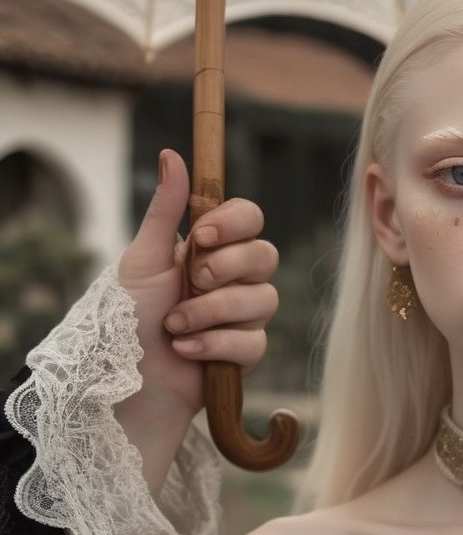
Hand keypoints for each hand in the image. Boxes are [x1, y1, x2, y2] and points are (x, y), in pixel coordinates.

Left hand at [117, 149, 278, 423]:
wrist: (124, 379)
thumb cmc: (126, 317)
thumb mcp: (143, 258)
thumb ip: (165, 210)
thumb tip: (173, 154)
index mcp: (212, 249)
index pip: (251, 218)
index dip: (235, 224)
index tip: (201, 236)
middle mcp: (234, 279)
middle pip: (266, 255)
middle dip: (226, 268)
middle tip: (190, 282)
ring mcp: (243, 316)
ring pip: (263, 300)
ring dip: (212, 312)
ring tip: (174, 325)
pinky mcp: (246, 353)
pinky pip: (253, 341)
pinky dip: (213, 345)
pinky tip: (184, 350)